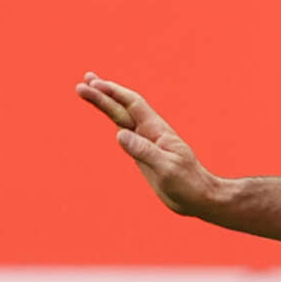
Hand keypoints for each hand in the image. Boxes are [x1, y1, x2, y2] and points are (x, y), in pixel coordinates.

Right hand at [75, 73, 220, 216]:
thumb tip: (120, 134)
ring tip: (87, 91)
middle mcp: (149, 132)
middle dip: (102, 95)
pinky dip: (114, 121)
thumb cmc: (188, 183)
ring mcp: (145, 142)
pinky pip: (124, 133)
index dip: (113, 93)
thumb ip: (144, 151)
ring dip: (105, 104)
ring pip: (121, 118)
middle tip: (81, 84)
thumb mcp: (166, 168)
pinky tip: (108, 114)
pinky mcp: (142, 153)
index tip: (95, 84)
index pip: (132, 105)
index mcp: (157, 131)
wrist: (198, 197)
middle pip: (122, 108)